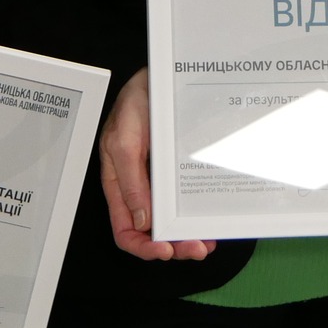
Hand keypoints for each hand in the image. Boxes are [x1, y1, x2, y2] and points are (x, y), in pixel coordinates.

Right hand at [98, 69, 215, 261]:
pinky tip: (208, 222)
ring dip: (188, 236)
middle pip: (152, 232)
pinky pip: (185, 203)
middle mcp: (139, 187)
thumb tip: (141, 222)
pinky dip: (196, 217)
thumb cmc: (135, 103)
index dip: (143, 246)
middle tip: (196, 248)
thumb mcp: (124, 139)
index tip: (165, 251)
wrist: (158, 77)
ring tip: (206, 242)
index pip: (125, 229)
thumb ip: (129, 180)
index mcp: (118, 183)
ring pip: (171, 221)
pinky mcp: (177, 173)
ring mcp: (160, 182)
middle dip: (173, 246)